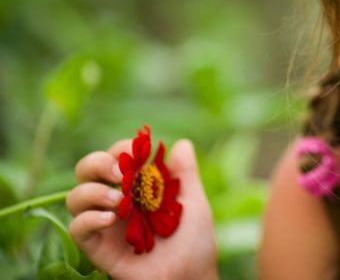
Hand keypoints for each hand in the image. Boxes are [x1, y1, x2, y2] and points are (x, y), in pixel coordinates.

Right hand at [66, 139, 217, 279]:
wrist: (191, 275)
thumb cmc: (194, 240)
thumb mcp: (194, 202)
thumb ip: (185, 174)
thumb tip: (182, 143)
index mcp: (138, 185)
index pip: (116, 156)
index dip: (121, 148)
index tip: (137, 150)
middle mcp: (117, 200)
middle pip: (87, 170)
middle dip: (97, 162)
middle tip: (120, 172)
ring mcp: (105, 223)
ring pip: (75, 197)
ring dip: (92, 191)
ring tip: (118, 200)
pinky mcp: (98, 247)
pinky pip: (77, 228)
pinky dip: (88, 218)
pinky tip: (110, 219)